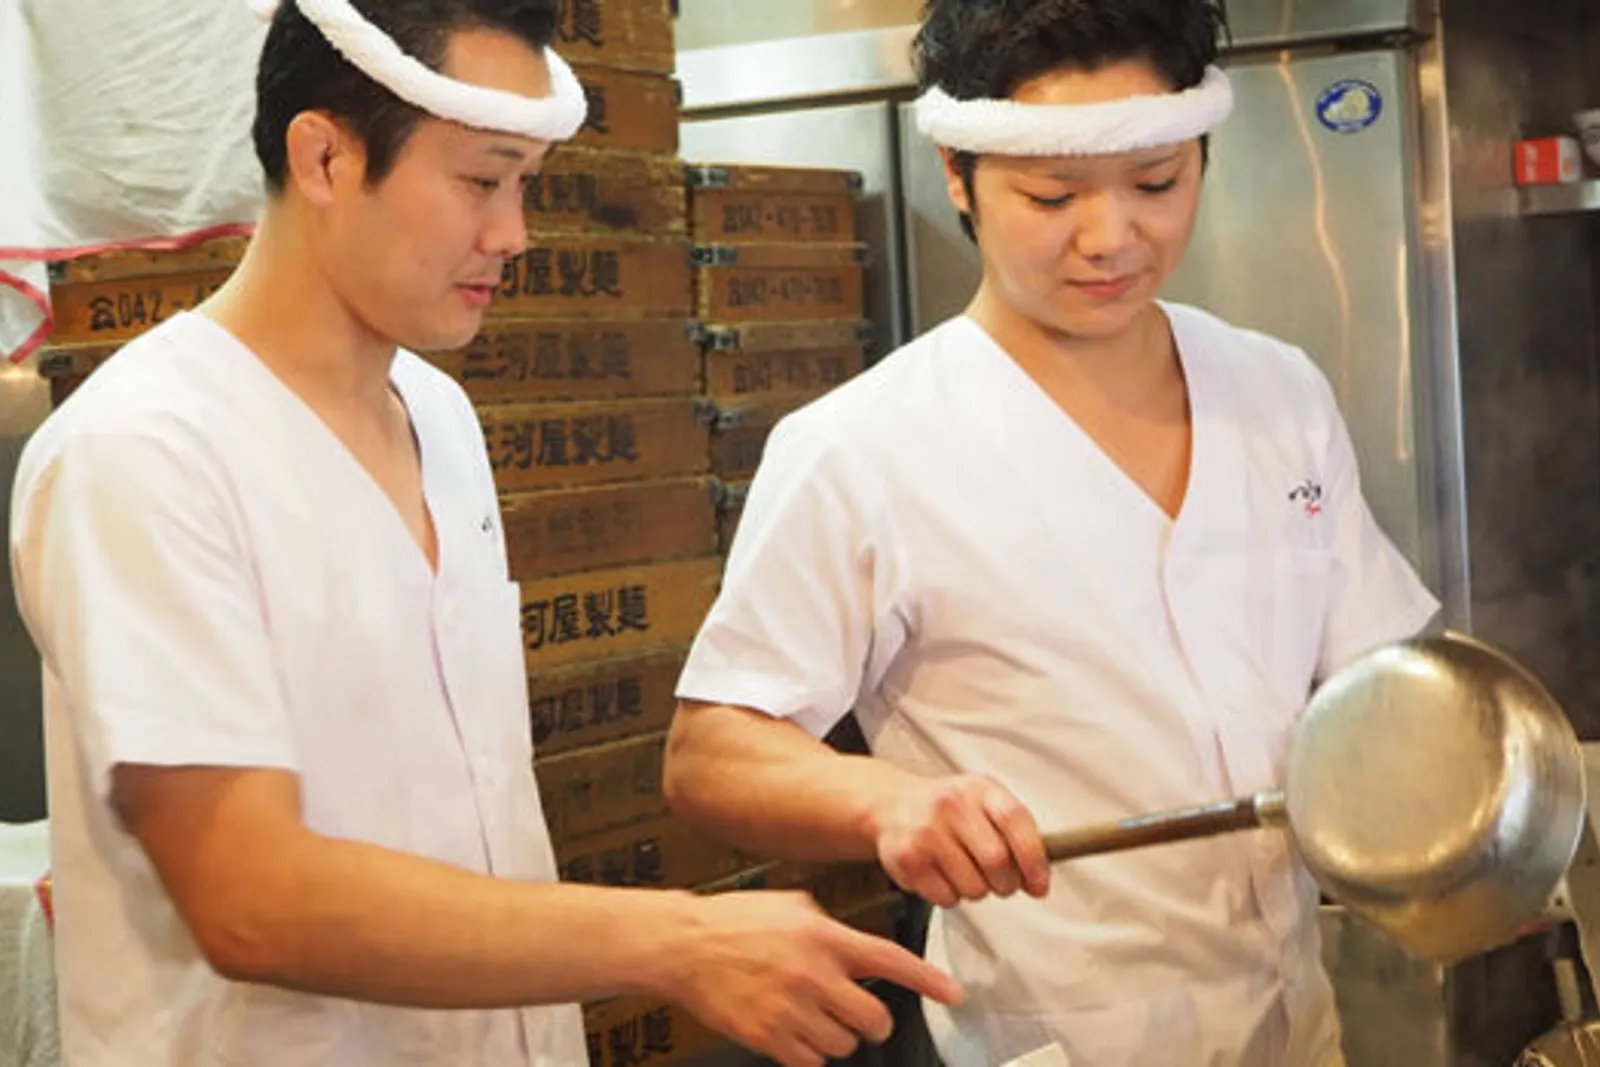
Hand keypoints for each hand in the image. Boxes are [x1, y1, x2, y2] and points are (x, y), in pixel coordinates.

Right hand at [664, 890, 963, 1066]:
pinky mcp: (769, 1038)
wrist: (684, 945)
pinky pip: (812, 1062)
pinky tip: (791, 1029)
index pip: (890, 960)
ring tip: (809, 1013)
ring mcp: (792, 1009)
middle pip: (874, 1018)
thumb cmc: (734, 921)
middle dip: (870, 1019)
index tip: (953, 994)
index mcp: (824, 937)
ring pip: (844, 1044)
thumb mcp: (792, 907)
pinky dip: (808, 1052)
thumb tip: (854, 945)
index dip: (928, 980)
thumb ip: (830, 927)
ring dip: (835, 1035)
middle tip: (852, 1009)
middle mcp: (814, 974)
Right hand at [874, 775, 1050, 906]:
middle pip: (997, 862)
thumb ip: (1016, 835)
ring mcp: (926, 830)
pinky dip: (951, 897)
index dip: (1034, 860)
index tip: (1040, 886)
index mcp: (980, 788)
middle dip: (1006, 884)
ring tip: (965, 873)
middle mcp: (951, 804)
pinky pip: (947, 898)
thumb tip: (1038, 883)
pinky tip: (943, 876)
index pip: (1016, 822)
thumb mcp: (986, 803)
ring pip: (973, 887)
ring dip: (977, 891)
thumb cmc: (952, 811)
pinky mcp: (906, 858)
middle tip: (1002, 884)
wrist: (894, 805)